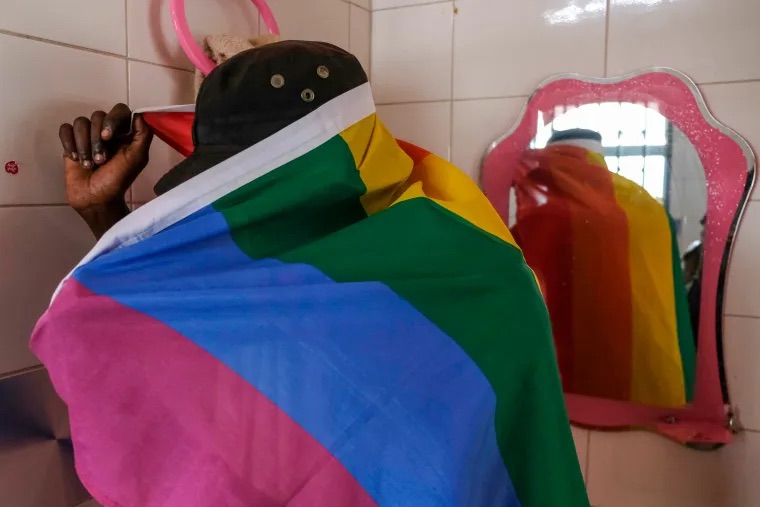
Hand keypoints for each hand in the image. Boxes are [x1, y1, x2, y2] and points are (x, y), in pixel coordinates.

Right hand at [59, 104, 153, 237]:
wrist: (95, 199)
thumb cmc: (117, 181)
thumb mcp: (137, 159)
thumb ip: (143, 136)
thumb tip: (140, 114)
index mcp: (124, 134)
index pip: (119, 111)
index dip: (112, 120)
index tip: (108, 137)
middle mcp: (106, 132)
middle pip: (97, 116)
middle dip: (96, 140)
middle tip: (100, 160)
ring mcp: (88, 137)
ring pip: (80, 122)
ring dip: (83, 145)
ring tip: (88, 164)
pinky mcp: (71, 144)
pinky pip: (65, 129)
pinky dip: (69, 143)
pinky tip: (74, 158)